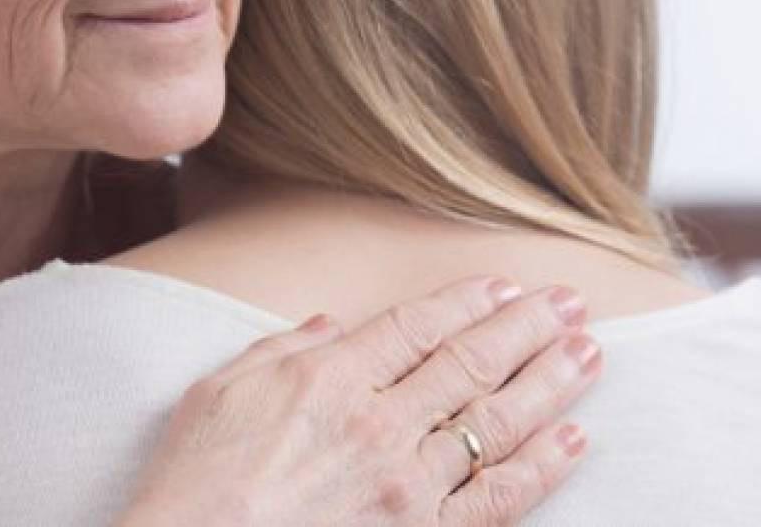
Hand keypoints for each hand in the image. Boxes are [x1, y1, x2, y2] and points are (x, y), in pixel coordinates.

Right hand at [117, 277, 598, 525]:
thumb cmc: (197, 478)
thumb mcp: (220, 390)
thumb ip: (282, 348)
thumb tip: (334, 324)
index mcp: (329, 377)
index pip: (418, 327)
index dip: (467, 302)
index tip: (504, 286)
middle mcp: (379, 423)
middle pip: (469, 363)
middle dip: (526, 328)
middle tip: (568, 301)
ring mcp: (407, 483)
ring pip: (496, 421)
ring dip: (549, 382)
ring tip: (588, 351)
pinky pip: (498, 499)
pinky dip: (541, 467)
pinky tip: (573, 439)